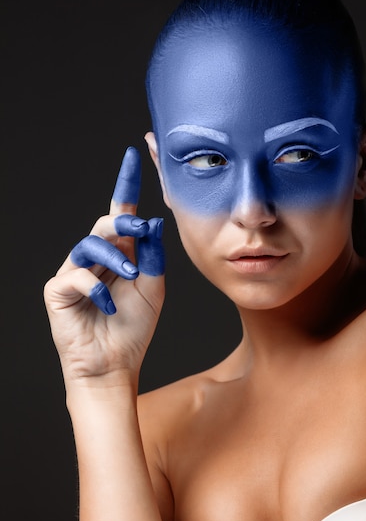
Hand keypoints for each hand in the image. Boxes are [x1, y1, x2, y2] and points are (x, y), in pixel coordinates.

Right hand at [44, 146, 164, 387]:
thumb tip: (154, 220)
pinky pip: (75, 277)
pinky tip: (110, 306)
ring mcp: (74, 272)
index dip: (126, 184)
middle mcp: (96, 258)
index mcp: (120, 254)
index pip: (122, 213)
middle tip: (140, 227)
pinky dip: (96, 289)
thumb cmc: (134, 328)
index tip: (135, 154)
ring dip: (114, 259)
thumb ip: (153, 255)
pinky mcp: (57, 291)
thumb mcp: (153, 288)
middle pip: (105, 224)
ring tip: (132, 277)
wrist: (115, 366)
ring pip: (89, 245)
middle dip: (123, 221)